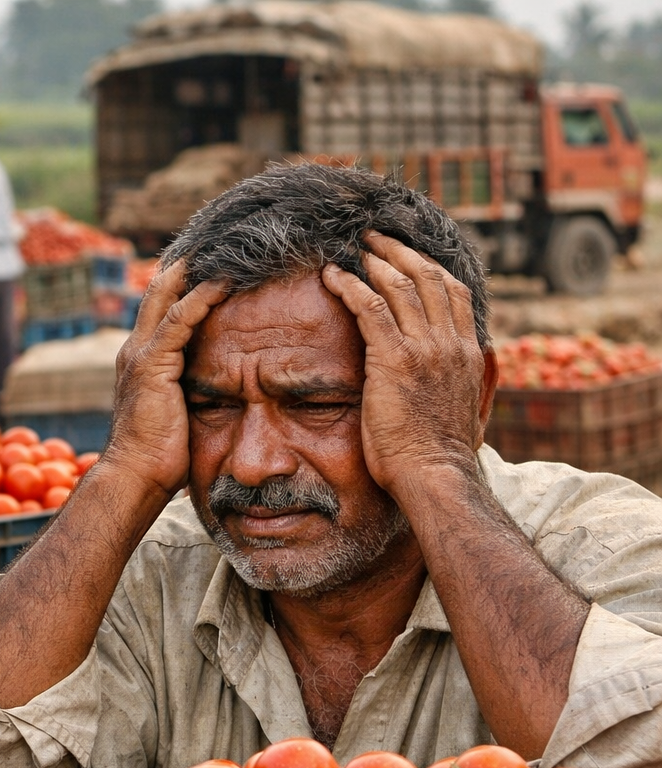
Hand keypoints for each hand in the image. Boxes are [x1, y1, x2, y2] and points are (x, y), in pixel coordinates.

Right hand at [103, 261, 227, 498]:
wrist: (135, 477)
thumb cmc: (160, 459)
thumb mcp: (180, 416)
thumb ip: (193, 393)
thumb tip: (224, 392)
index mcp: (141, 362)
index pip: (162, 312)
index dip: (181, 286)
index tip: (208, 266)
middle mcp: (135, 351)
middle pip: (158, 294)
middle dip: (183, 267)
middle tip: (213, 242)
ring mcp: (140, 356)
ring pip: (167, 299)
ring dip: (195, 274)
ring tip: (223, 251)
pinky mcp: (151, 365)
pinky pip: (177, 322)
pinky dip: (199, 299)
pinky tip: (222, 283)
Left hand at [321, 232, 489, 496]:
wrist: (435, 477)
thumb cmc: (444, 457)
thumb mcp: (475, 412)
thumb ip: (479, 383)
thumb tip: (487, 362)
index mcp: (470, 353)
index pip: (454, 293)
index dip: (430, 266)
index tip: (410, 255)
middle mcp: (451, 343)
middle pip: (429, 277)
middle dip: (400, 252)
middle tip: (375, 239)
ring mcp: (424, 349)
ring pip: (399, 286)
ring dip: (374, 261)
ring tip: (353, 248)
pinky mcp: (393, 360)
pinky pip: (368, 308)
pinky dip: (349, 286)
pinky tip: (331, 276)